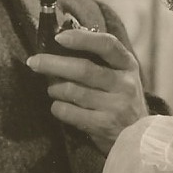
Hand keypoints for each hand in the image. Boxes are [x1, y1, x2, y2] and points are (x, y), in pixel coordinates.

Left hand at [28, 26, 146, 152]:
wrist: (139, 135)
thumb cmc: (119, 97)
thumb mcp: (119, 74)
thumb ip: (97, 58)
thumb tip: (61, 38)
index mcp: (127, 65)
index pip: (107, 45)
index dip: (82, 39)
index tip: (58, 37)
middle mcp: (124, 84)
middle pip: (83, 69)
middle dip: (53, 63)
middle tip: (33, 61)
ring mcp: (115, 106)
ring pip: (73, 91)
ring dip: (55, 88)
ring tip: (52, 88)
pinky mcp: (103, 125)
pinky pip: (68, 112)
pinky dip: (58, 107)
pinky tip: (59, 106)